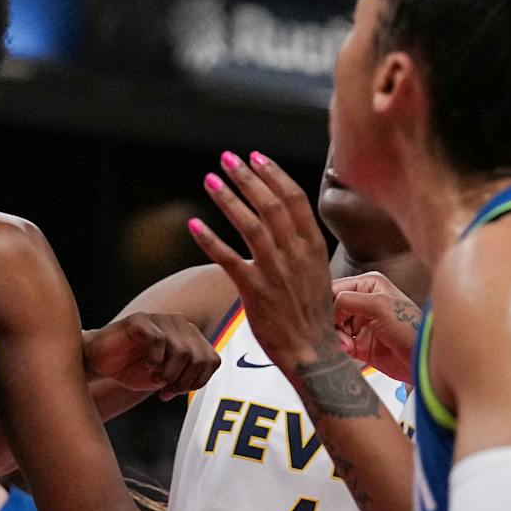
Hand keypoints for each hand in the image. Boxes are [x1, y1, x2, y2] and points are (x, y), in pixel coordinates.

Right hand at [83, 313, 218, 399]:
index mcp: (189, 336)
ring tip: (157, 380)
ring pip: (183, 351)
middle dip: (184, 381)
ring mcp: (159, 319)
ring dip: (171, 374)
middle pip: (200, 358)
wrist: (98, 362)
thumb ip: (186, 377)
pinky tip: (147, 368)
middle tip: (167, 390)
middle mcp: (178, 324)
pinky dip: (155, 361)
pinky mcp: (140, 319)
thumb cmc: (131, 369)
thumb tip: (197, 381)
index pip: (212, 360)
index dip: (198, 382)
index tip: (177, 391)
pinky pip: (159, 340)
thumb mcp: (165, 378)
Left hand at [188, 153, 337, 373]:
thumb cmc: (312, 314)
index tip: (255, 156)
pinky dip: (210, 239)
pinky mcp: (255, 292)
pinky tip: (193, 223)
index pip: (294, 199)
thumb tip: (288, 218)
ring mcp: (276, 273)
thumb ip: (302, 244)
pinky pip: (228, 260)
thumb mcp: (318, 271)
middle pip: (271, 204)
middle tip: (227, 158)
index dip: (273, 174)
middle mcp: (296, 255)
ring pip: (250, 225)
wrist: (313, 353)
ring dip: (228, 198)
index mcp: (313, 246)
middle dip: (247, 177)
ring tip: (210, 179)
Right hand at [333, 272, 421, 379]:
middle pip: (331, 309)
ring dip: (336, 337)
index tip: (327, 315)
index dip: (328, 302)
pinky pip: (339, 344)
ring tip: (347, 343)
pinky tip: (348, 350)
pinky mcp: (359, 344)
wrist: (422, 360)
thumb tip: (327, 307)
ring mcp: (361, 324)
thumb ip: (348, 300)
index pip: (335, 288)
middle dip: (331, 322)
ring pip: (332, 328)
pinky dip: (339, 348)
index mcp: (368, 286)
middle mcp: (363, 303)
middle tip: (337, 331)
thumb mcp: (379, 305)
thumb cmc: (412, 329)